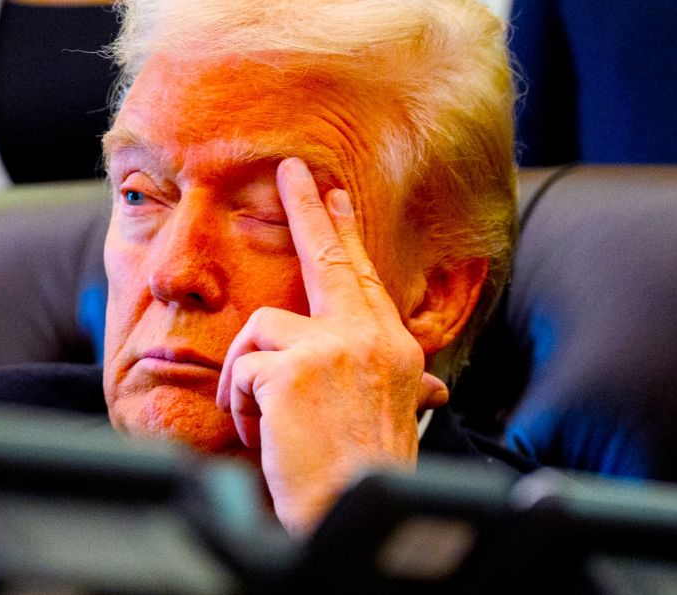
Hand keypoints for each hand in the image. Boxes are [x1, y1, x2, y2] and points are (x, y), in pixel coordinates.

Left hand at [216, 157, 448, 534]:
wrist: (352, 507)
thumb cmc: (364, 471)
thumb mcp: (390, 415)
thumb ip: (395, 384)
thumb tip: (436, 391)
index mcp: (392, 347)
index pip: (361, 276)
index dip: (343, 232)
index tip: (332, 194)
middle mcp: (370, 337)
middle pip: (328, 258)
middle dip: (306, 209)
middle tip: (291, 170)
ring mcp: (333, 348)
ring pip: (259, 328)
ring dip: (246, 378)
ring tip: (262, 420)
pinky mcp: (292, 369)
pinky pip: (242, 370)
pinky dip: (240, 407)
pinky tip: (263, 436)